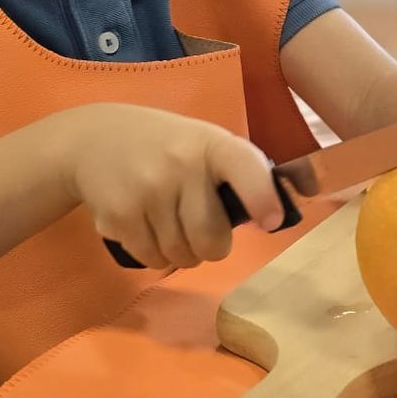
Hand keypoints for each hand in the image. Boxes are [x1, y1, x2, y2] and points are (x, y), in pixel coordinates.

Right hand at [50, 103, 281, 270]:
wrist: (92, 139)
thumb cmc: (166, 145)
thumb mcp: (206, 141)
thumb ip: (247, 170)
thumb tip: (304, 193)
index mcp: (212, 144)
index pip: (244, 168)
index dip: (261, 197)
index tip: (272, 222)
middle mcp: (180, 165)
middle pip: (211, 237)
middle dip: (212, 246)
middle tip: (203, 233)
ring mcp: (147, 190)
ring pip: (181, 255)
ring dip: (182, 254)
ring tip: (173, 229)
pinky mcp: (119, 215)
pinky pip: (151, 259)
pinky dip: (156, 256)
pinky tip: (149, 231)